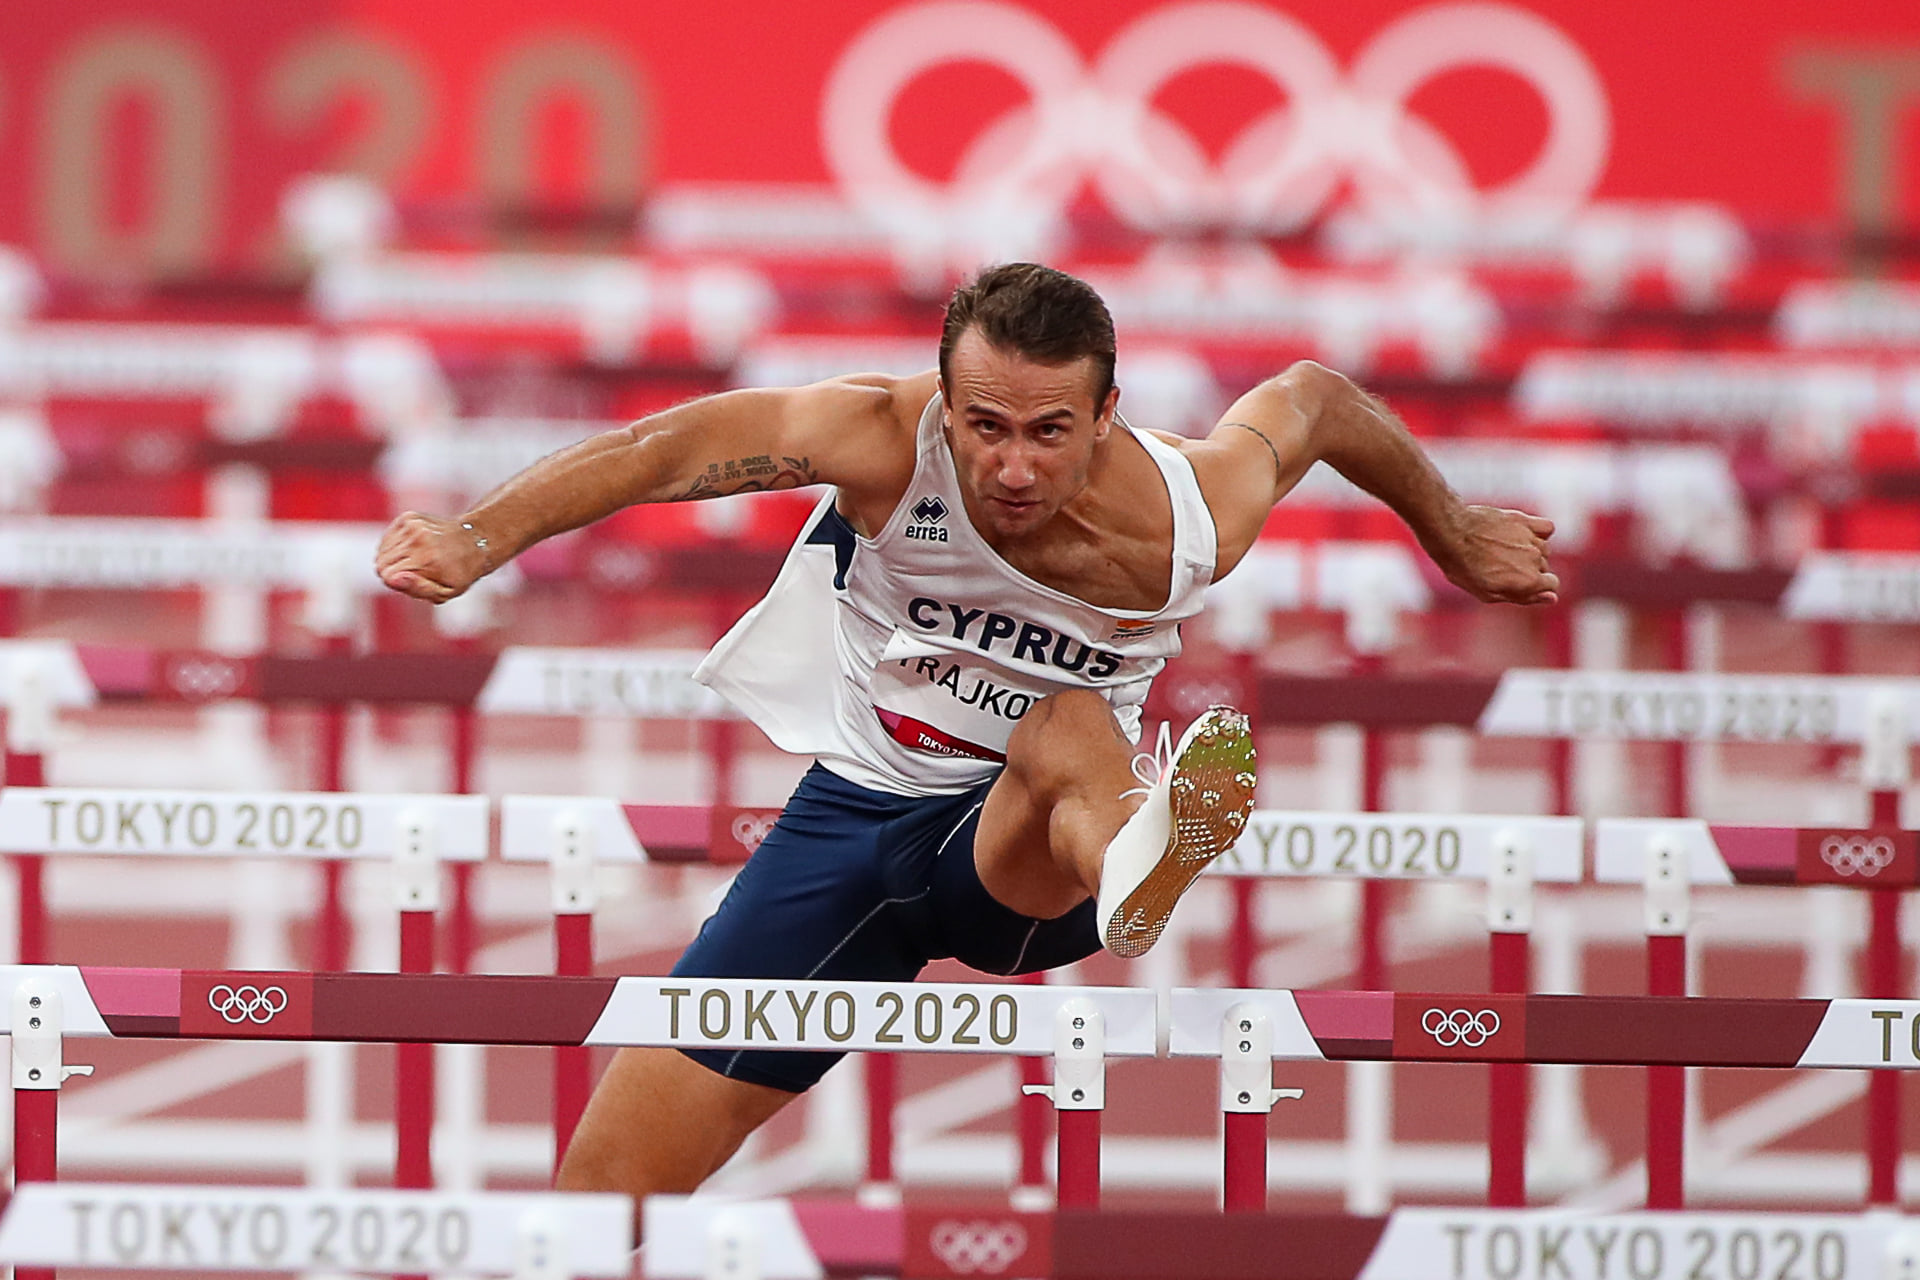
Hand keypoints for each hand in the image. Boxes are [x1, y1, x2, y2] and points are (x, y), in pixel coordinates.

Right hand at [374, 512, 489, 602]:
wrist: (474, 541)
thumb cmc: (459, 573)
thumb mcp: (446, 592)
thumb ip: (418, 589)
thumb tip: (394, 579)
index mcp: (427, 560)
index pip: (387, 576)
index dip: (397, 583)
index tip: (413, 580)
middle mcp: (418, 540)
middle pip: (382, 563)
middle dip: (393, 572)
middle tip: (415, 571)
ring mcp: (413, 525)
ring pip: (382, 550)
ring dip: (393, 559)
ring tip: (416, 559)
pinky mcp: (409, 517)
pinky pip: (387, 538)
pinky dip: (395, 546)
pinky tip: (413, 547)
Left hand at [1431, 505, 1558, 605]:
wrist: (1450, 534)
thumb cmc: (1464, 568)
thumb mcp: (1489, 594)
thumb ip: (1524, 597)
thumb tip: (1552, 598)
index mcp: (1529, 581)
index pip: (1552, 585)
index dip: (1537, 587)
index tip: (1518, 583)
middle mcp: (1535, 559)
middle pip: (1544, 567)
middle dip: (1528, 570)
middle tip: (1500, 567)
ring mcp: (1530, 538)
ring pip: (1543, 549)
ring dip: (1530, 551)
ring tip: (1503, 550)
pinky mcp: (1524, 520)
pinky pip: (1546, 528)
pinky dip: (1539, 532)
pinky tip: (1522, 536)